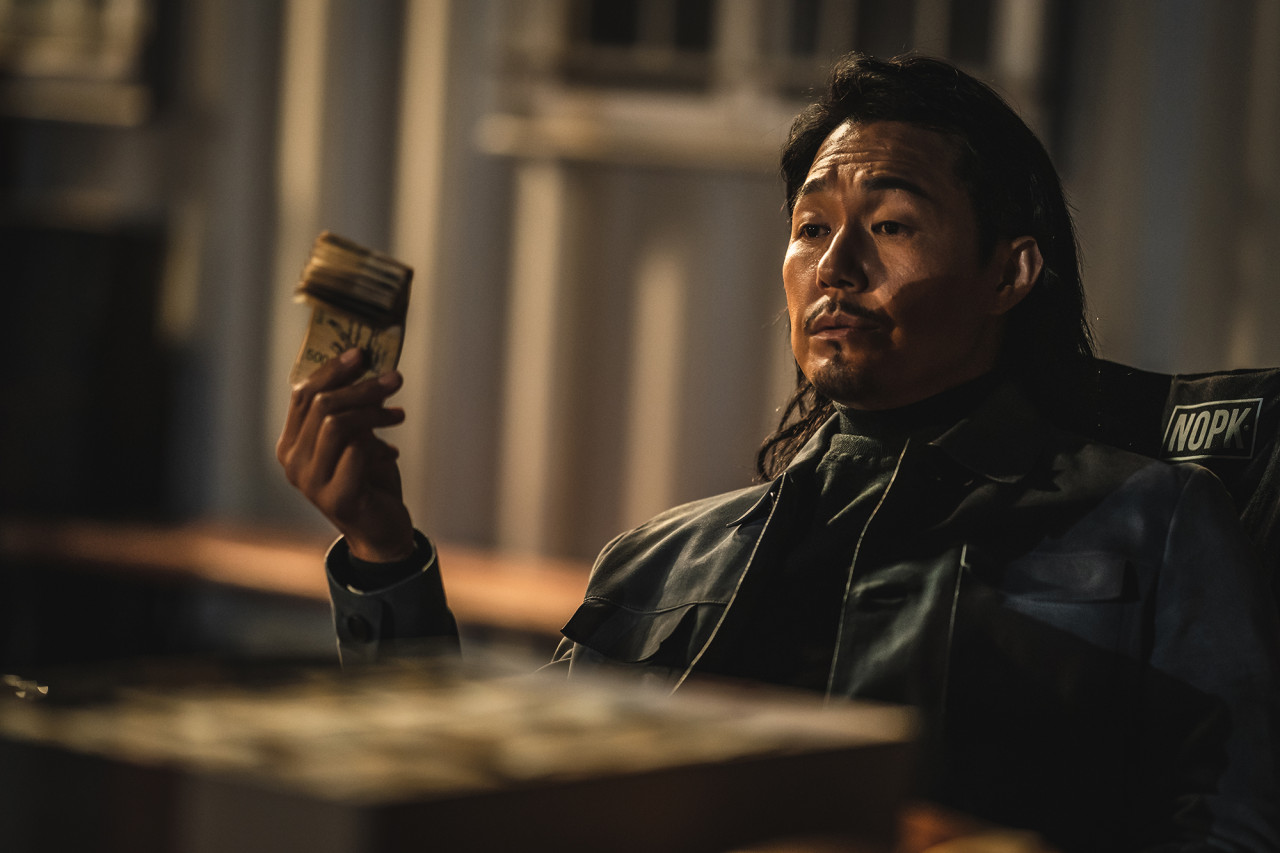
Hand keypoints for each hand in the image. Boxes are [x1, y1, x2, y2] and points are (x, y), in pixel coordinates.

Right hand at [276, 348, 415, 561]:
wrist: (381, 531)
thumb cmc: (369, 480)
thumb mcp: (358, 438)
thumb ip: (352, 410)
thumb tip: (368, 365)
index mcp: (291, 444)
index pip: (302, 395)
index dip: (331, 370)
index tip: (361, 353)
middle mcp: (293, 462)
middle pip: (321, 405)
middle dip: (361, 386)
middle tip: (394, 378)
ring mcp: (310, 482)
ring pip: (336, 423)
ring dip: (373, 410)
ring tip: (399, 414)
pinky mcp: (335, 497)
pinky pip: (354, 452)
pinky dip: (377, 443)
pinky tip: (391, 452)